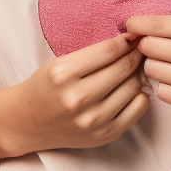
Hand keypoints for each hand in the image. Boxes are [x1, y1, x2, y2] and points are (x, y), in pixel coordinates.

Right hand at [8, 32, 150, 152]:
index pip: (108, 51)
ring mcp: (91, 121)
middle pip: (123, 68)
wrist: (29, 122)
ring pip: (133, 87)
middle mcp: (77, 99)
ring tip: (138, 65)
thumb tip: (132, 40)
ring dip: (140, 72)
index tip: (135, 35)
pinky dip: (141, 94)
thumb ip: (93, 53)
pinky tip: (133, 87)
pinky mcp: (103, 136)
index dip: (127, 40)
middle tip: (142, 47)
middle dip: (137, 54)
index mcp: (62, 74)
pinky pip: (138, 109)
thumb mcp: (60, 62)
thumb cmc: (46, 86)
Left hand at [126, 8, 170, 121]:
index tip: (129, 24)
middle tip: (149, 43)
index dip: (138, 24)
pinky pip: (166, 94)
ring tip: (167, 60)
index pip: (159, 25)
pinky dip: (167, 85)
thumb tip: (146, 16)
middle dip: (145, 44)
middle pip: (152, 48)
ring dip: (155, 65)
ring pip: (155, 72)